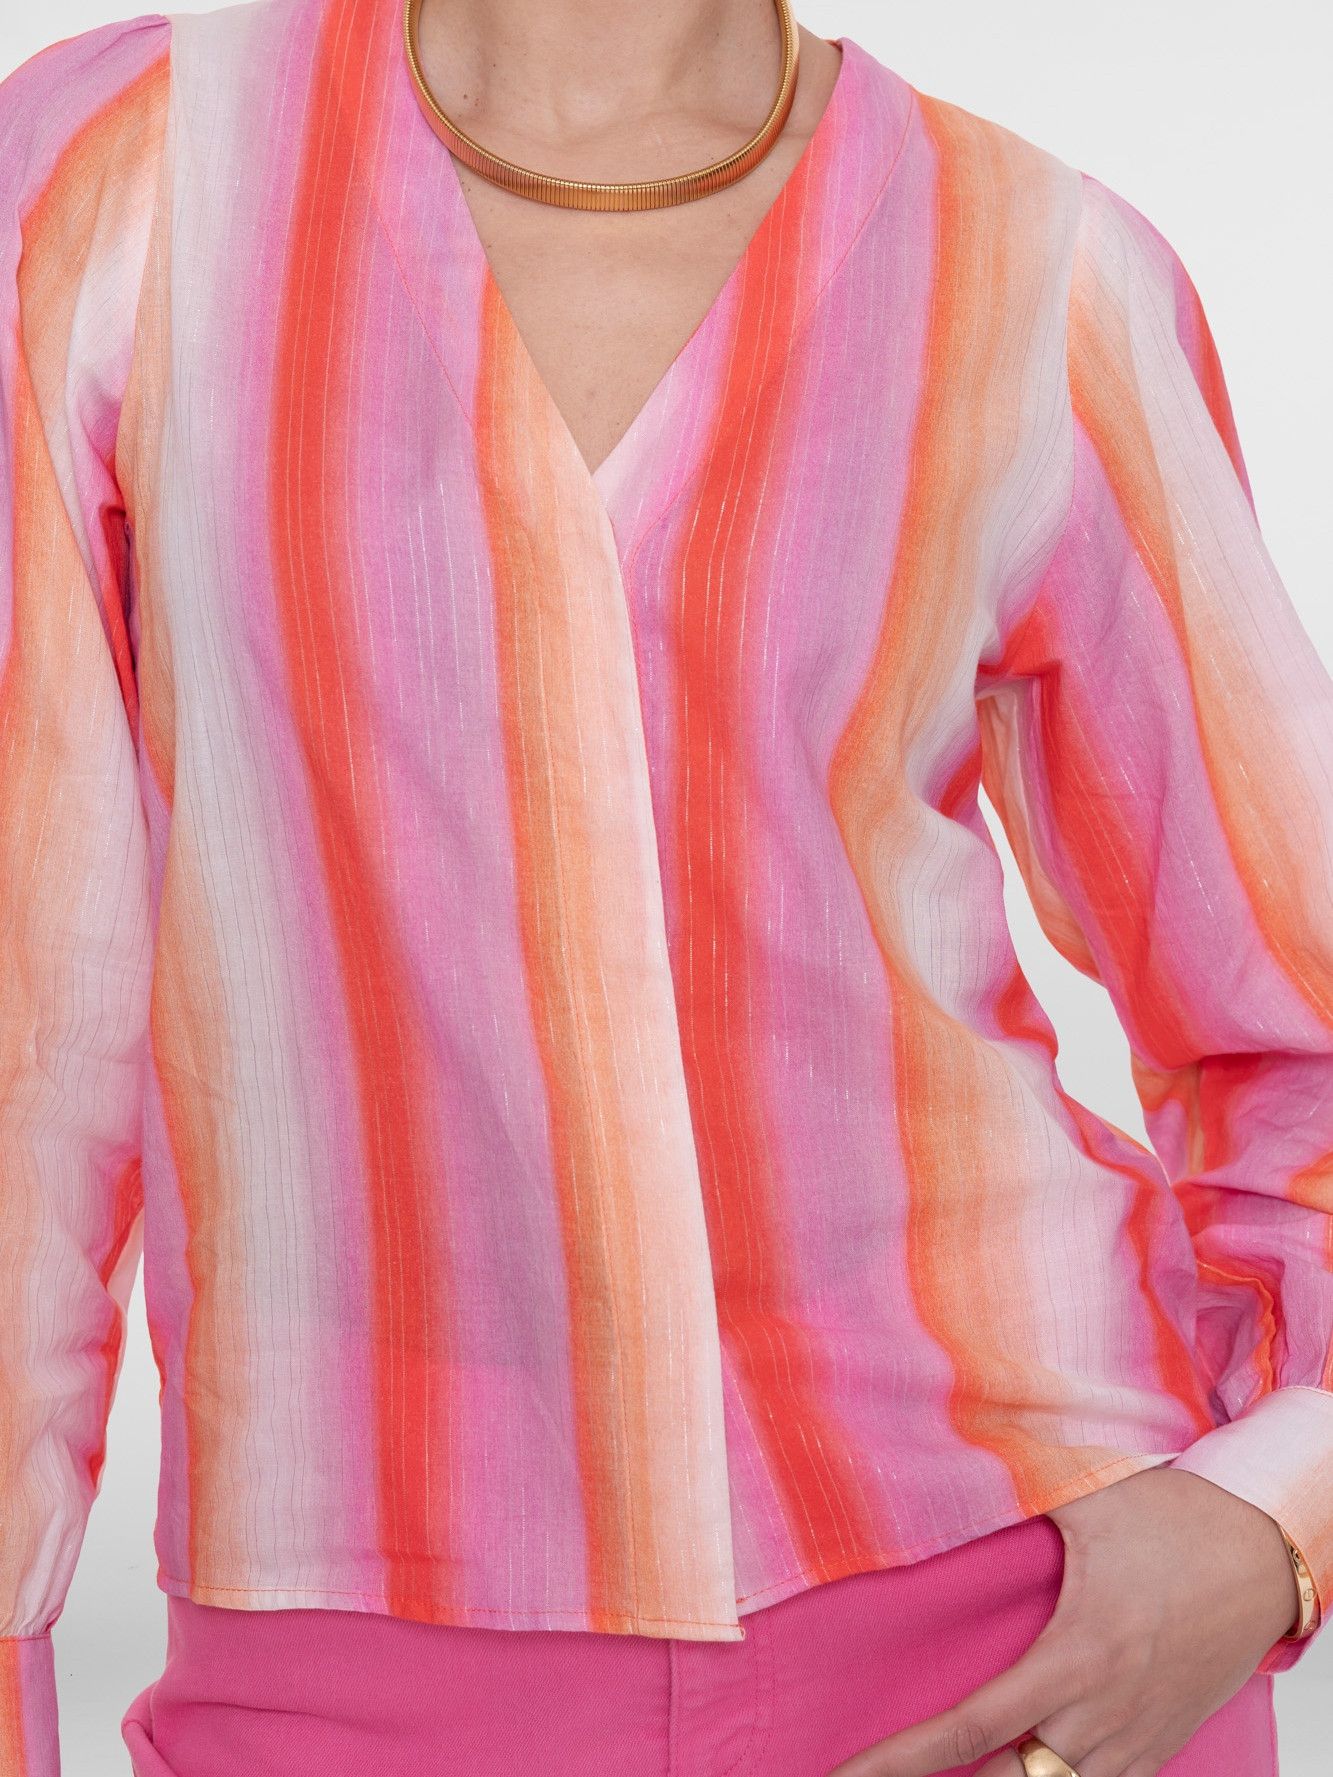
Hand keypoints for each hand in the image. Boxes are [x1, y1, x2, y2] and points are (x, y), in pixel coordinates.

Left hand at [826, 1466, 1298, 1776]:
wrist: (1263, 1549)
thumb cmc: (1171, 1519)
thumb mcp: (1077, 1511)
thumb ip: (1008, 1526)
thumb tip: (936, 1508)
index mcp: (1072, 1657)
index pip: (968, 1729)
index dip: (901, 1762)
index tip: (848, 1774)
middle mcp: (1101, 1716)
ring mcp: (1135, 1741)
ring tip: (953, 1774)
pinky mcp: (1161, 1748)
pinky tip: (1032, 1768)